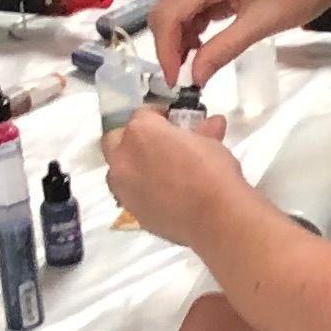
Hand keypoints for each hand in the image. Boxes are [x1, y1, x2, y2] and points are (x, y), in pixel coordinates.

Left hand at [100, 110, 256, 256]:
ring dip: (132, 166)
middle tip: (158, 144)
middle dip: (133, 138)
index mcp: (142, 132)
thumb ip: (202, 133)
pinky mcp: (131, 210)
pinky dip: (142, 190)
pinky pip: (130, 193)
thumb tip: (211, 126)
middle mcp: (124, 157)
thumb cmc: (213, 172)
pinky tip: (164, 194)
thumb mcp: (212, 144)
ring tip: (160, 172)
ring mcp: (123, 186)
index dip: (160, 116)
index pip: (144, 114)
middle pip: (116, 139)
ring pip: (117, 169)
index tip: (173, 121)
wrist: (215, 216)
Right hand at [142, 0, 330, 83]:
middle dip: (172, 47)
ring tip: (197, 67)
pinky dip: (196, 30)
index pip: (168, 15)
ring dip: (183, 40)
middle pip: (168, 12)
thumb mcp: (259, 25)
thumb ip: (221, 50)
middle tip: (184, 78)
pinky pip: (197, 7)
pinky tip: (206, 48)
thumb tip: (193, 77)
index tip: (175, 80)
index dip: (166, 51)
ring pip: (181, 11)